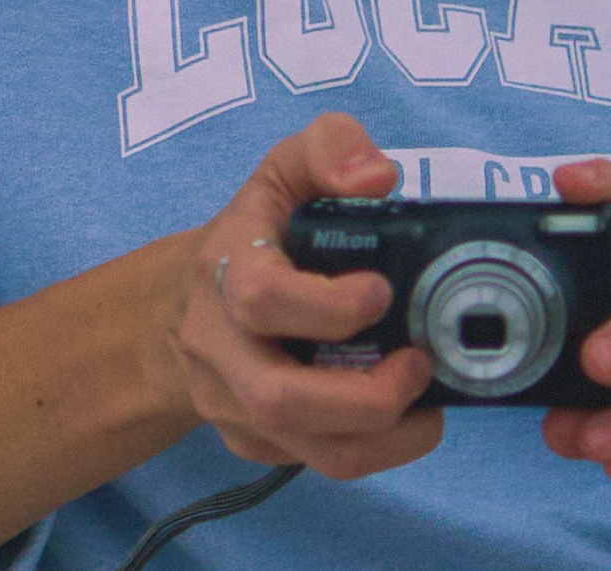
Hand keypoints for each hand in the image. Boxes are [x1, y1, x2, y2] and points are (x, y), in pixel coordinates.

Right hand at [153, 113, 441, 479]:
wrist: (183, 305)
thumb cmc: (253, 234)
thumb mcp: (282, 171)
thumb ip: (329, 148)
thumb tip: (377, 177)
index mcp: (226, 270)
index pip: (261, 298)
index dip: (328, 305)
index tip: (381, 289)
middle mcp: (220, 346)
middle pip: (279, 398)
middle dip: (366, 395)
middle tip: (419, 364)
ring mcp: (233, 403)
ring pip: (308, 451)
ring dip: (384, 439)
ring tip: (427, 404)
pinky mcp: (253, 442)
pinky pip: (314, 463)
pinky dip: (372, 450)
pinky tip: (401, 415)